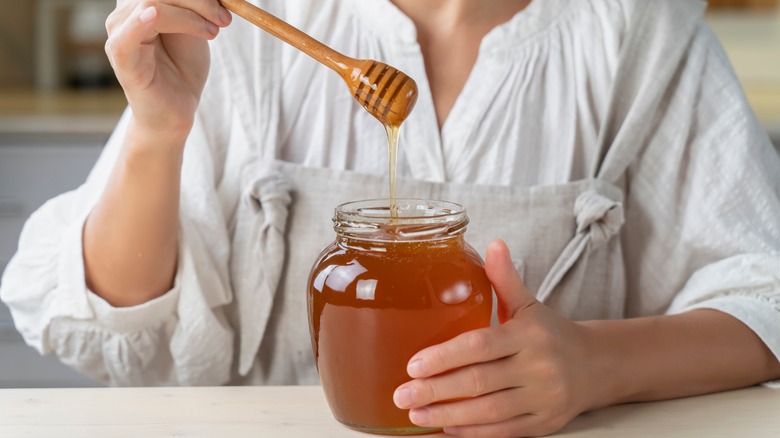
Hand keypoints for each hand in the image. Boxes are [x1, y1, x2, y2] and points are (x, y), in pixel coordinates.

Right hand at [105, 0, 231, 139]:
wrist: (176, 111)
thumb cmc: (182, 70)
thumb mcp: (196, 29)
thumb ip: (196, 7)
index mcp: (141, 3)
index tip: (225, 3)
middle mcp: (125, 13)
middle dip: (198, 0)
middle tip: (224, 18)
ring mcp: (120, 33)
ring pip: (152, 3)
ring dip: (190, 14)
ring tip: (213, 31)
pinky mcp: (121, 55)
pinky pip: (129, 32)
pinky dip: (144, 20)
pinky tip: (155, 17)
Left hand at [393, 240, 596, 436]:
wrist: (597, 366)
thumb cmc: (551, 333)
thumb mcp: (529, 304)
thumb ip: (505, 279)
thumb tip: (492, 244)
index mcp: (529, 334)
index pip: (481, 345)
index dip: (445, 356)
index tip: (413, 365)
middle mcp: (538, 367)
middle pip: (480, 382)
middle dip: (436, 391)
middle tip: (403, 395)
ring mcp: (543, 398)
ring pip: (490, 411)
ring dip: (448, 416)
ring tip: (416, 414)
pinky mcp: (545, 424)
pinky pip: (504, 431)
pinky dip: (473, 433)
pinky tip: (446, 428)